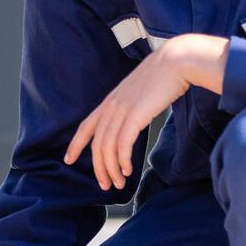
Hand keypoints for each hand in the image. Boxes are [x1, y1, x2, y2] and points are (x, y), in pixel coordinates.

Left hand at [65, 35, 226, 189]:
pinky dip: (123, 161)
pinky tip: (128, 170)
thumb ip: (131, 106)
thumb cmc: (163, 76)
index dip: (76, 145)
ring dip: (112, 169)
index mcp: (110, 101)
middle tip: (105, 185)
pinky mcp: (136, 115)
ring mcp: (122, 110)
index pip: (86, 126)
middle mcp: (111, 106)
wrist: (176, 61)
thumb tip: (132, 121)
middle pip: (97, 144)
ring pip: (108, 148)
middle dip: (99, 168)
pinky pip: (123, 144)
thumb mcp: (138, 92)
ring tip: (119, 183)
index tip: (69, 159)